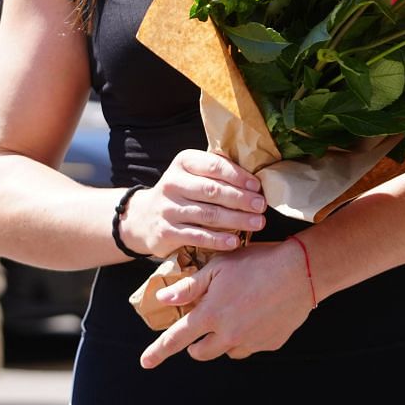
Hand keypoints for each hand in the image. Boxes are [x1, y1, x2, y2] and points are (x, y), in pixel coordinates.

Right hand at [123, 150, 265, 258]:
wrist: (143, 217)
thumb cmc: (180, 193)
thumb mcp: (191, 174)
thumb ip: (216, 173)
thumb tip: (253, 181)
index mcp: (182, 163)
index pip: (213, 166)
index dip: (238, 176)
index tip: (257, 186)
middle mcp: (173, 183)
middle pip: (213, 191)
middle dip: (241, 199)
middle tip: (261, 206)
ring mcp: (168, 208)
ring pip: (208, 214)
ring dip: (236, 220)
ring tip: (257, 223)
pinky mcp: (166, 232)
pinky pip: (197, 236)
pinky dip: (218, 239)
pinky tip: (234, 241)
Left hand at [141, 240, 311, 367]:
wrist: (301, 271)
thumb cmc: (256, 262)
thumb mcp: (218, 267)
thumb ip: (189, 287)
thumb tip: (163, 299)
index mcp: (211, 315)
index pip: (176, 339)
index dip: (158, 352)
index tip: (145, 362)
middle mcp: (228, 335)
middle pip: (200, 353)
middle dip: (196, 344)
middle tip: (203, 325)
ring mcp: (251, 342)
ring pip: (226, 351)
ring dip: (223, 339)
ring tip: (236, 313)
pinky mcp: (270, 343)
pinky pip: (251, 345)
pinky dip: (248, 336)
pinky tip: (257, 314)